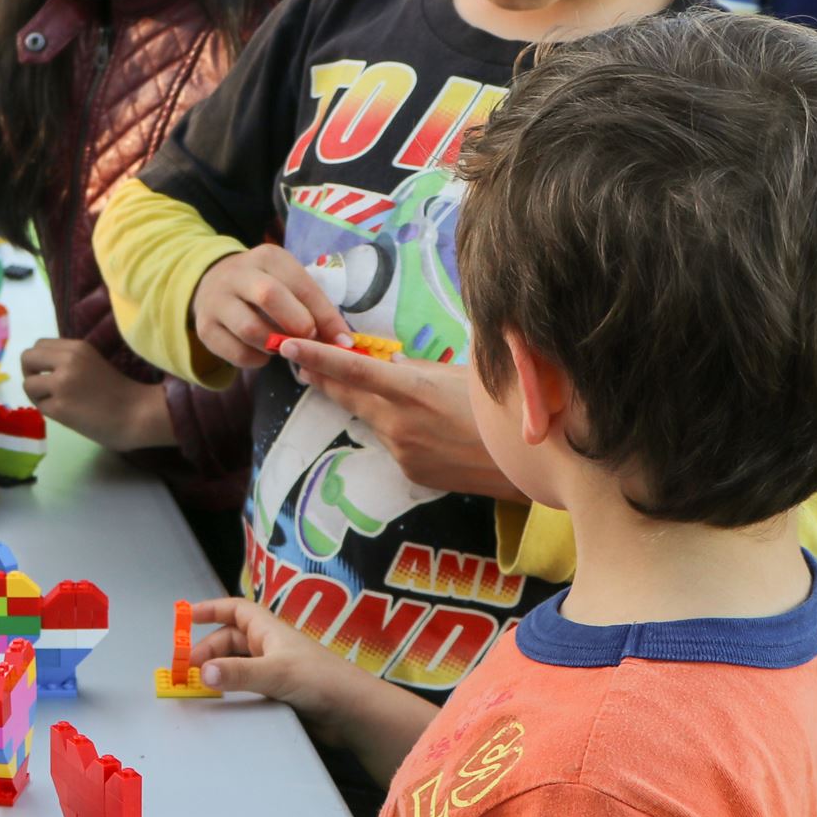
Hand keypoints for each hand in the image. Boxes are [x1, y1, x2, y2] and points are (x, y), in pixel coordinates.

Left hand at [19, 338, 173, 451]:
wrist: (138, 414)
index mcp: (77, 347)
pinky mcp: (60, 407)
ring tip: (57, 403)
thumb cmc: (120, 392)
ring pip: (28, 384)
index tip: (49, 373)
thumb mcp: (92, 363)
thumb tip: (41, 369)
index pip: (40, 345)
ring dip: (38, 395)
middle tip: (43, 388)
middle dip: (30, 374)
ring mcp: (62, 383)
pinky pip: (39, 406)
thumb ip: (69, 361)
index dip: (39, 361)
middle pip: (27, 358)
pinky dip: (48, 411)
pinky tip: (66, 414)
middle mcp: (67, 360)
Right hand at [189, 593, 442, 781]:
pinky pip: (247, 685)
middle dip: (207, 650)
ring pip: (237, 664)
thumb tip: (204, 672)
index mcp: (269, 630)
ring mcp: (275, 670)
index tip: (186, 616)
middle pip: (230, 640)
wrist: (354, 711)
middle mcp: (270, 646)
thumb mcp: (275, 673)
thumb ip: (238, 673)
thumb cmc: (321, 681)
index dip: (211, 609)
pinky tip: (223, 701)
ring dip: (218, 671)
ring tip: (199, 686)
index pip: (235, 610)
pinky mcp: (280, 692)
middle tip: (187, 671)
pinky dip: (231, 689)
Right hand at [190, 244, 349, 372]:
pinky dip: (257, 360)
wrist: (212, 285)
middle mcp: (238, 273)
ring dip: (275, 346)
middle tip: (310, 341)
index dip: (325, 315)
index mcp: (267, 257)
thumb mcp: (289, 285)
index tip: (343, 341)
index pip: (301, 284)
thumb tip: (343, 342)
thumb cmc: (265, 288)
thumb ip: (314, 309)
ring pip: (250, 329)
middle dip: (297, 324)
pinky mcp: (205, 328)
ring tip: (285, 347)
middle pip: (269, 296)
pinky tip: (263, 353)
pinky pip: (236, 352)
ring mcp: (217, 300)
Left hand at [274, 340, 522, 499]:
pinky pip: (391, 441)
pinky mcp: (410, 470)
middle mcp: (399, 423)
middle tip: (301, 360)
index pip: (352, 370)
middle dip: (322, 376)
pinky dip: (392, 426)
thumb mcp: (462, 374)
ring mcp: (402, 451)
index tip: (286, 345)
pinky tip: (421, 424)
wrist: (530, 463)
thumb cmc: (501, 406)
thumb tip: (390, 362)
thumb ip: (419, 368)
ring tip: (378, 388)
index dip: (316, 357)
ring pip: (369, 418)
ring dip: (364, 402)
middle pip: (347, 395)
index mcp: (413, 390)